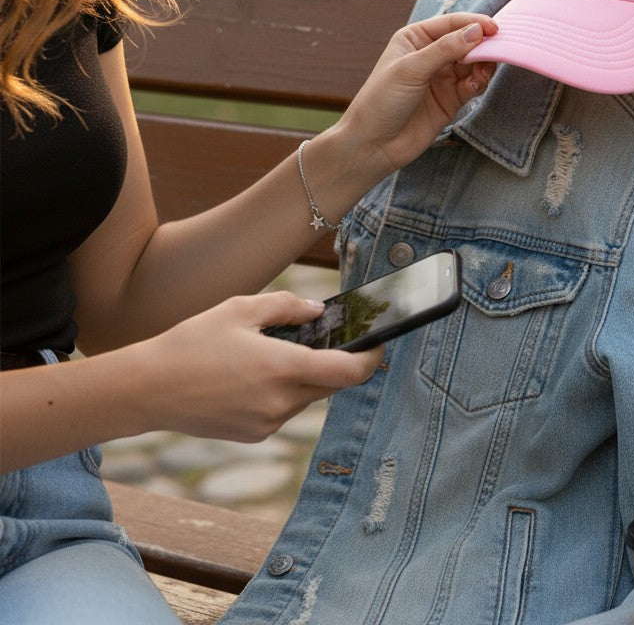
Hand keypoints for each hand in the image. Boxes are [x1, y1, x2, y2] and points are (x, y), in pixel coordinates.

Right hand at [138, 292, 382, 442]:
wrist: (147, 390)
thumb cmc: (192, 343)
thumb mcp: (240, 309)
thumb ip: (288, 307)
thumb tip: (320, 311)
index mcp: (281, 367)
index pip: (348, 372)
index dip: (371, 359)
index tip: (378, 345)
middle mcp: (280, 402)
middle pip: (330, 384)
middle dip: (334, 363)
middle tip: (323, 339)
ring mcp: (268, 423)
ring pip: (306, 397)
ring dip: (304, 377)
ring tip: (272, 354)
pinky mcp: (255, 435)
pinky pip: (284, 410)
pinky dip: (282, 392)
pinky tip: (252, 376)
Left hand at [340, 12, 497, 178]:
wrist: (374, 145)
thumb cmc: (381, 101)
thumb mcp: (411, 68)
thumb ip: (445, 49)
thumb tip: (477, 31)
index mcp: (415, 39)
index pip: (451, 24)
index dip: (473, 24)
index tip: (494, 29)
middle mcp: (430, 55)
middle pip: (466, 42)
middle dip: (481, 46)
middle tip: (495, 51)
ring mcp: (442, 78)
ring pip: (473, 64)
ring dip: (483, 65)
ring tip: (483, 72)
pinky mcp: (451, 99)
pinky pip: (473, 85)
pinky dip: (479, 83)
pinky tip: (476, 85)